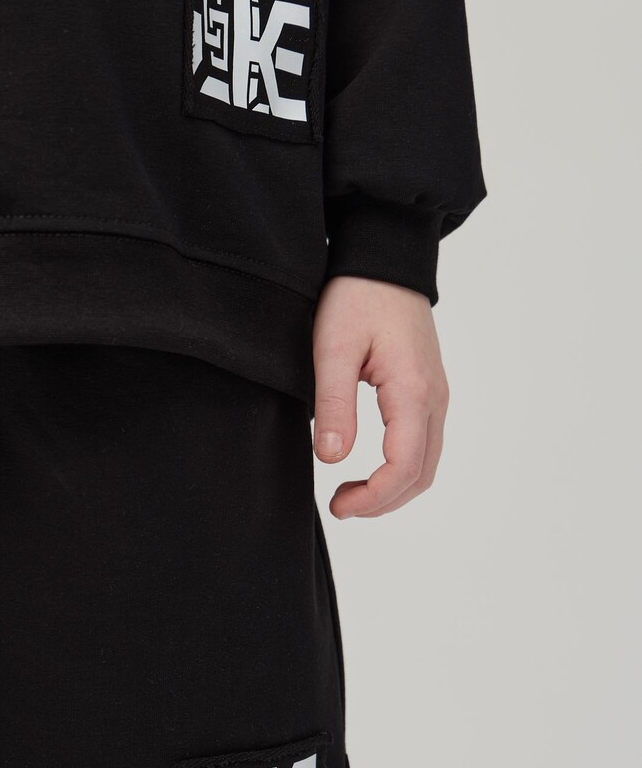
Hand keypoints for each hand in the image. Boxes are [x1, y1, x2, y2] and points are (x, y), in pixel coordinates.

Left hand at [312, 276, 449, 518]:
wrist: (385, 260)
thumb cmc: (357, 296)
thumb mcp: (333, 348)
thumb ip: (334, 404)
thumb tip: (333, 459)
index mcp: (413, 391)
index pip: (404, 467)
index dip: (374, 498)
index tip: (339, 506)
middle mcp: (434, 398)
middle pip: (422, 474)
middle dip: (383, 501)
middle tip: (340, 507)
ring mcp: (436, 395)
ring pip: (427, 463)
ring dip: (393, 489)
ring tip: (352, 495)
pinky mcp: (428, 391)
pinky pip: (424, 444)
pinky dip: (401, 469)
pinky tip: (369, 470)